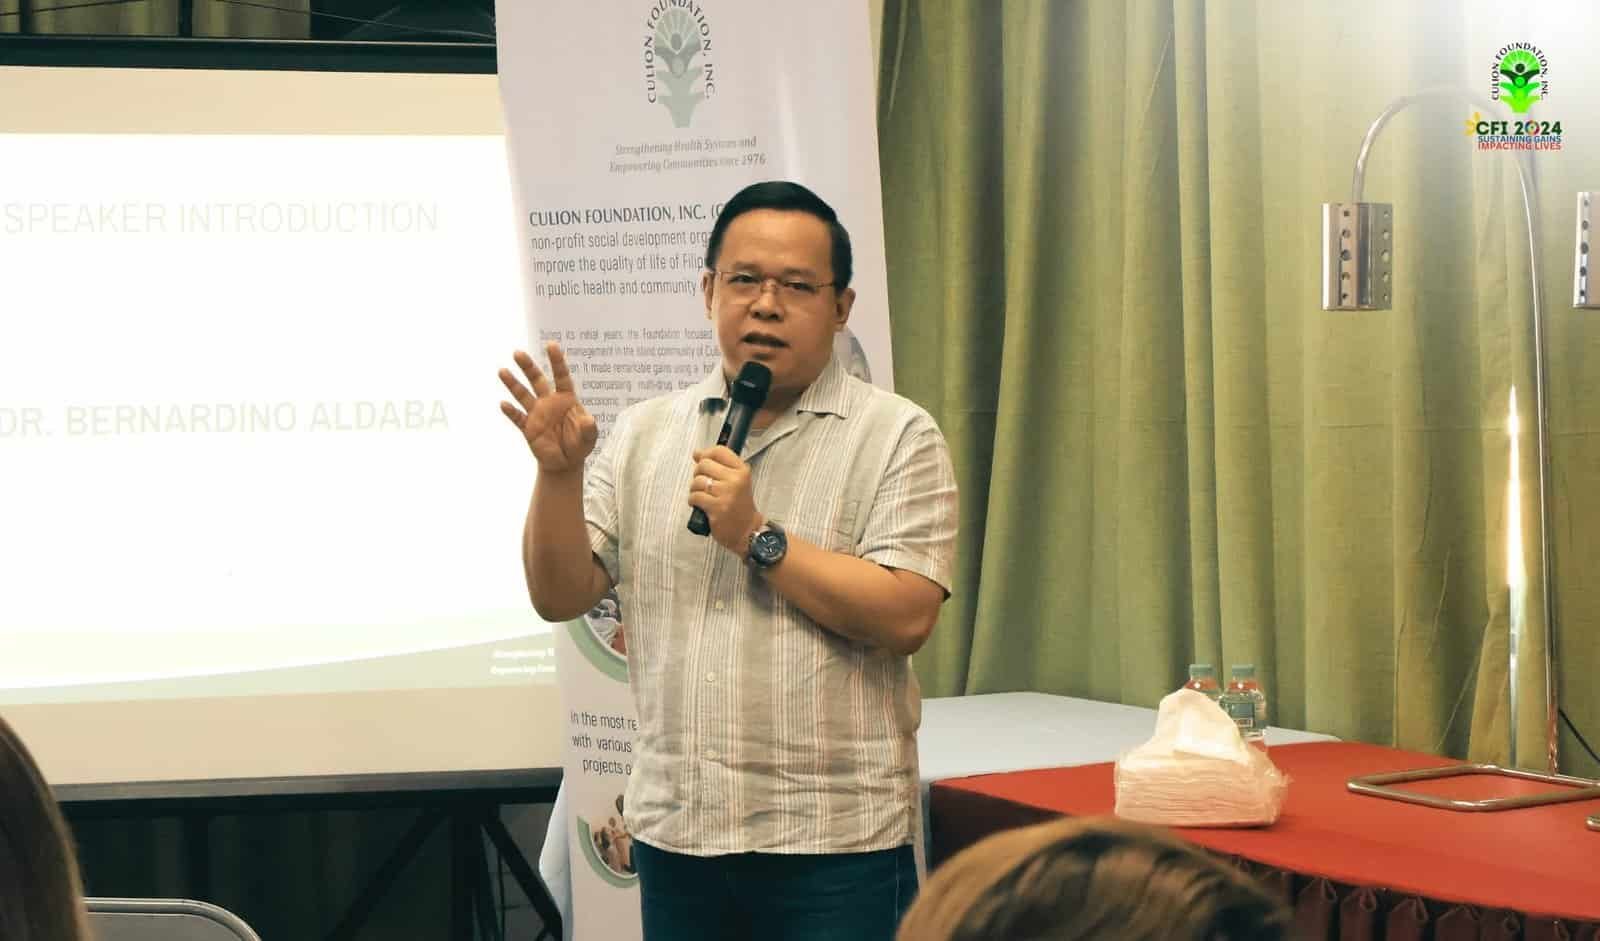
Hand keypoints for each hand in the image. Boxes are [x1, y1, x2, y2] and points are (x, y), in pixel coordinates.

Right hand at [499, 342, 597, 473]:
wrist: (565, 463)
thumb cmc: (579, 445)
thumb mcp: (589, 438)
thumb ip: (588, 428)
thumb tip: (588, 421)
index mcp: (566, 399)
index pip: (561, 376)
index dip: (557, 361)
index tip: (551, 344)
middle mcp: (549, 402)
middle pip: (537, 380)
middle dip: (528, 367)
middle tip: (517, 353)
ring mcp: (537, 414)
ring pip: (523, 395)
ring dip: (513, 384)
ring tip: (502, 371)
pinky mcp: (528, 428)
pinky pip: (518, 418)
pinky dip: (511, 412)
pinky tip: (504, 404)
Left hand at [687, 445, 760, 554]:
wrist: (747, 531)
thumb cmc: (740, 507)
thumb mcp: (737, 481)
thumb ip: (719, 466)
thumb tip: (697, 453)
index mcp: (742, 471)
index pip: (719, 451)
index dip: (705, 454)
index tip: (701, 459)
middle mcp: (735, 480)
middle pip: (704, 464)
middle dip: (698, 474)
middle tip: (704, 484)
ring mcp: (726, 494)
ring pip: (697, 481)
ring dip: (695, 489)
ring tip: (703, 496)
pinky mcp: (717, 508)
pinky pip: (695, 497)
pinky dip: (693, 501)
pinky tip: (701, 505)